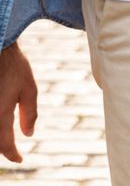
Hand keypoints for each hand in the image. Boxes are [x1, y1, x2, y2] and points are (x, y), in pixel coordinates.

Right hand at [0, 43, 36, 163]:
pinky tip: (2, 124)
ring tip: (6, 140)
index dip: (12, 154)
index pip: (4, 145)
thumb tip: (29, 134)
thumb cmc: (14, 67)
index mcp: (0, 115)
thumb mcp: (29, 88)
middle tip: (12, 151)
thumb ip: (30, 113)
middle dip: (2, 149)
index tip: (20, 158)